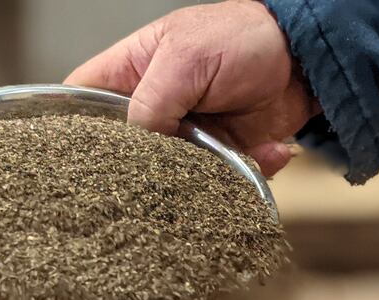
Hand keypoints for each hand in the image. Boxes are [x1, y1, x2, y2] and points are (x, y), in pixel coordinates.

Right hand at [65, 0, 318, 176]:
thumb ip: (151, 101)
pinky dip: (238, 179)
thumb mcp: (186, 58)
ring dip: (191, 181)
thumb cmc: (240, 37)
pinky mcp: (215, 159)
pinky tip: (265, 152)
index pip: (81, 104)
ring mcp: (181, 138)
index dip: (72, 132)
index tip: (74, 161)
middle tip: (155, 179)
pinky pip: (212, 184)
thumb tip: (133, 148)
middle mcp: (149, 110)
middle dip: (135, 171)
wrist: (306, 57)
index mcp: (128, 74)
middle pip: (119, 153)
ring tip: (220, 165)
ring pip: (164, 178)